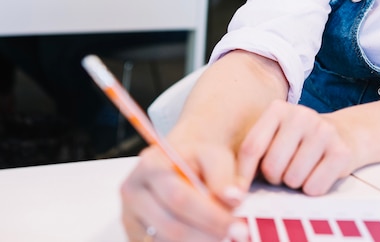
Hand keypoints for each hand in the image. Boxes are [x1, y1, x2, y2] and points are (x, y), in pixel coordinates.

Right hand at [121, 139, 248, 241]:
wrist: (177, 166)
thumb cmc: (197, 161)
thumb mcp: (214, 156)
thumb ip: (224, 176)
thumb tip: (233, 197)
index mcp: (150, 165)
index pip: (181, 199)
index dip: (211, 217)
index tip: (239, 227)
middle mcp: (133, 192)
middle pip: (171, 226)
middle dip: (208, 235)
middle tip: (237, 236)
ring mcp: (130, 218)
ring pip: (166, 241)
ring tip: (223, 236)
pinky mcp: (134, 236)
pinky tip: (205, 239)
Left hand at [237, 100, 354, 195]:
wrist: (343, 133)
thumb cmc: (298, 142)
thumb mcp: (275, 137)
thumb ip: (254, 154)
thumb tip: (235, 188)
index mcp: (278, 109)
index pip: (252, 147)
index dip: (242, 175)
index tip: (237, 193)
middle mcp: (301, 115)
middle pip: (272, 167)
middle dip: (275, 178)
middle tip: (285, 169)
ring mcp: (323, 131)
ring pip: (293, 179)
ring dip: (295, 183)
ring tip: (303, 168)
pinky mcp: (341, 150)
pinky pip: (314, 187)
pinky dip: (313, 188)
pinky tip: (318, 172)